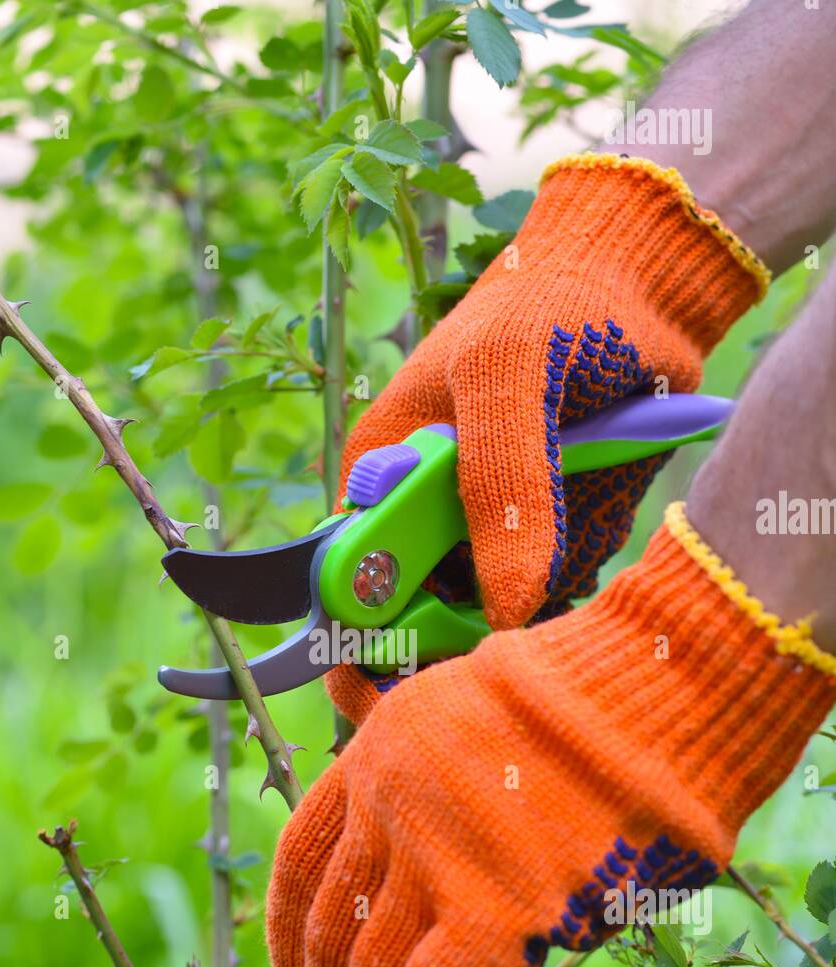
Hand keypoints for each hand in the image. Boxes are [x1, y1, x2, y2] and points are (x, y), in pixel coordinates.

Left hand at [269, 507, 833, 966]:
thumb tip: (378, 775)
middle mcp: (386, 801)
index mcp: (377, 752)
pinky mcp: (491, 908)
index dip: (290, 955)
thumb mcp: (474, 704)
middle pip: (328, 938)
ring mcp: (433, 854)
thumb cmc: (593, 701)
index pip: (300, 870)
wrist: (664, 686)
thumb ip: (411, 746)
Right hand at [326, 153, 767, 727]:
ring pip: (506, 607)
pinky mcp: (550, 531)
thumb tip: (497, 609)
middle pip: (432, 616)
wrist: (642, 280)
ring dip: (552, 571)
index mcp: (382, 472)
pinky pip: (561, 582)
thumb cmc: (551, 301)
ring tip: (582, 490)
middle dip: (484, 609)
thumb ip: (498, 487)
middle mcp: (429, 511)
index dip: (377, 638)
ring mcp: (491, 524)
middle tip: (532, 569)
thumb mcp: (507, 374)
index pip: (353, 584)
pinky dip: (587, 555)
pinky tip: (603, 495)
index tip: (429, 658)